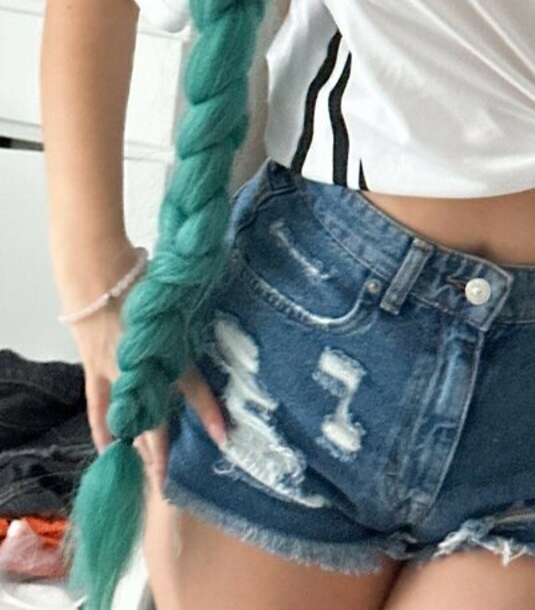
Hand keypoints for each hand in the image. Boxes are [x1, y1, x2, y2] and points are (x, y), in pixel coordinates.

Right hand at [69, 281, 227, 492]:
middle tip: (171, 480)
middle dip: (163, 449)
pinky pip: (98, 405)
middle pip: (155, 416)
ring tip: (149, 472)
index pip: (191, 387)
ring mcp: (115, 371)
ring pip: (128, 416)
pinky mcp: (94, 368)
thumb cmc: (143, 275)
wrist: (98, 271)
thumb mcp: (175, 297)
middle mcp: (142, 367)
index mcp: (165, 348)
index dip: (207, 412)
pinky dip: (102, 427)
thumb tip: (219, 314)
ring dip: (138, 444)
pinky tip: (108, 449)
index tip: (222, 437)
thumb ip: (192, 315)